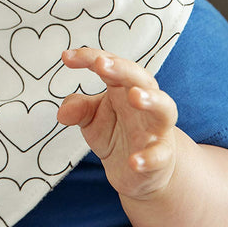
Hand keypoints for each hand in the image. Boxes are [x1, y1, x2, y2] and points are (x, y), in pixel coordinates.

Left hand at [57, 48, 178, 198]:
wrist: (139, 169)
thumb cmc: (116, 131)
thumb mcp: (91, 119)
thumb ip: (78, 109)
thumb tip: (63, 112)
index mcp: (122, 86)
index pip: (108, 64)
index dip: (88, 58)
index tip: (65, 57)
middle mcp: (143, 102)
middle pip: (139, 78)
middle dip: (121, 69)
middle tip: (101, 64)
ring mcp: (156, 128)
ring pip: (164, 108)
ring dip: (151, 100)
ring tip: (135, 96)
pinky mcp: (162, 156)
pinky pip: (159, 154)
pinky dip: (148, 157)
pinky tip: (133, 161)